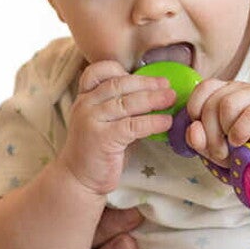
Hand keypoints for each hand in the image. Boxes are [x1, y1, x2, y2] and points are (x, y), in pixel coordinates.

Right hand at [60, 60, 175, 194]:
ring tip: (171, 99)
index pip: (98, 72)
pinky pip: (132, 125)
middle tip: (167, 85)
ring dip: (153, 99)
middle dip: (146, 83)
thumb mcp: (105, 122)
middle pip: (119, 85)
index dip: (121, 69)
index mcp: (85, 98)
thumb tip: (154, 94)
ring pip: (127, 103)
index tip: (145, 73)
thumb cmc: (98, 150)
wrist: (78, 179)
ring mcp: (92, 121)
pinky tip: (166, 122)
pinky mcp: (102, 138)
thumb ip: (120, 106)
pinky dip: (152, 122)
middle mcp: (85, 105)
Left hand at [183, 79, 249, 163]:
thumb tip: (193, 129)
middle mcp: (238, 89)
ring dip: (224, 133)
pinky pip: (248, 116)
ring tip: (231, 147)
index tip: (202, 130)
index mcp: (222, 92)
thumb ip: (198, 140)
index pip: (203, 88)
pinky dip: (240, 133)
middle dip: (209, 132)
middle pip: (212, 102)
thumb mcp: (213, 147)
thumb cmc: (244, 148)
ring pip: (227, 105)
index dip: (196, 110)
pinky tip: (241, 142)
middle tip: (219, 151)